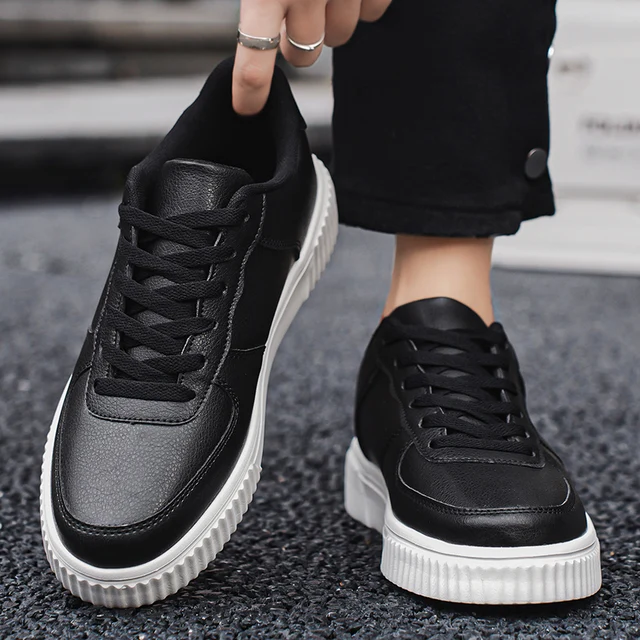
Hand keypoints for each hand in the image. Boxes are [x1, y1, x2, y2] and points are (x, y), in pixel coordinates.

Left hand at [233, 0, 392, 114]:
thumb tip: (258, 27)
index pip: (254, 61)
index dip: (251, 91)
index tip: (247, 109)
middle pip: (303, 55)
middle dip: (297, 42)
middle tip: (292, 18)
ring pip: (340, 35)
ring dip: (330, 20)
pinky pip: (372, 12)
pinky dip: (362, 1)